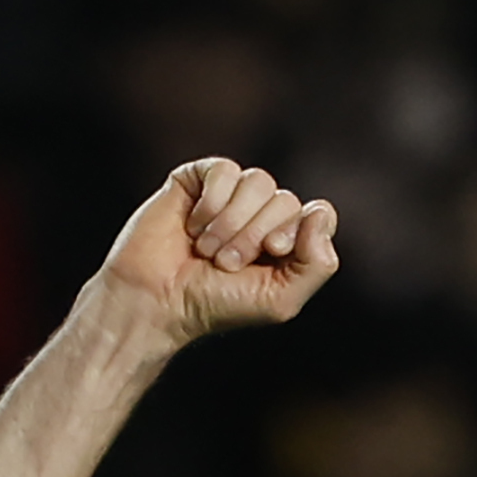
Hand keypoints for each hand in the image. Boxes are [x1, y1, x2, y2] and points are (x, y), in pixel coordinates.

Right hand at [90, 158, 339, 348]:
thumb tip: (320, 212)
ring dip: (232, 223)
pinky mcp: (198, 179)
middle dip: (255, 235)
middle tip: (225, 264)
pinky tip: (193, 226)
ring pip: (258, 182)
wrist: (156, 301)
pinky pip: (225, 170)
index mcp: (285, 241)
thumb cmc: (215, 305)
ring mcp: (230, 195)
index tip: (270, 253)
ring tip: (207, 250)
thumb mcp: (280, 300)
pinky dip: (212, 203)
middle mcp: (261, 214)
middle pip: (285, 200)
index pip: (316, 215)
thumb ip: (318, 264)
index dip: (294, 231)